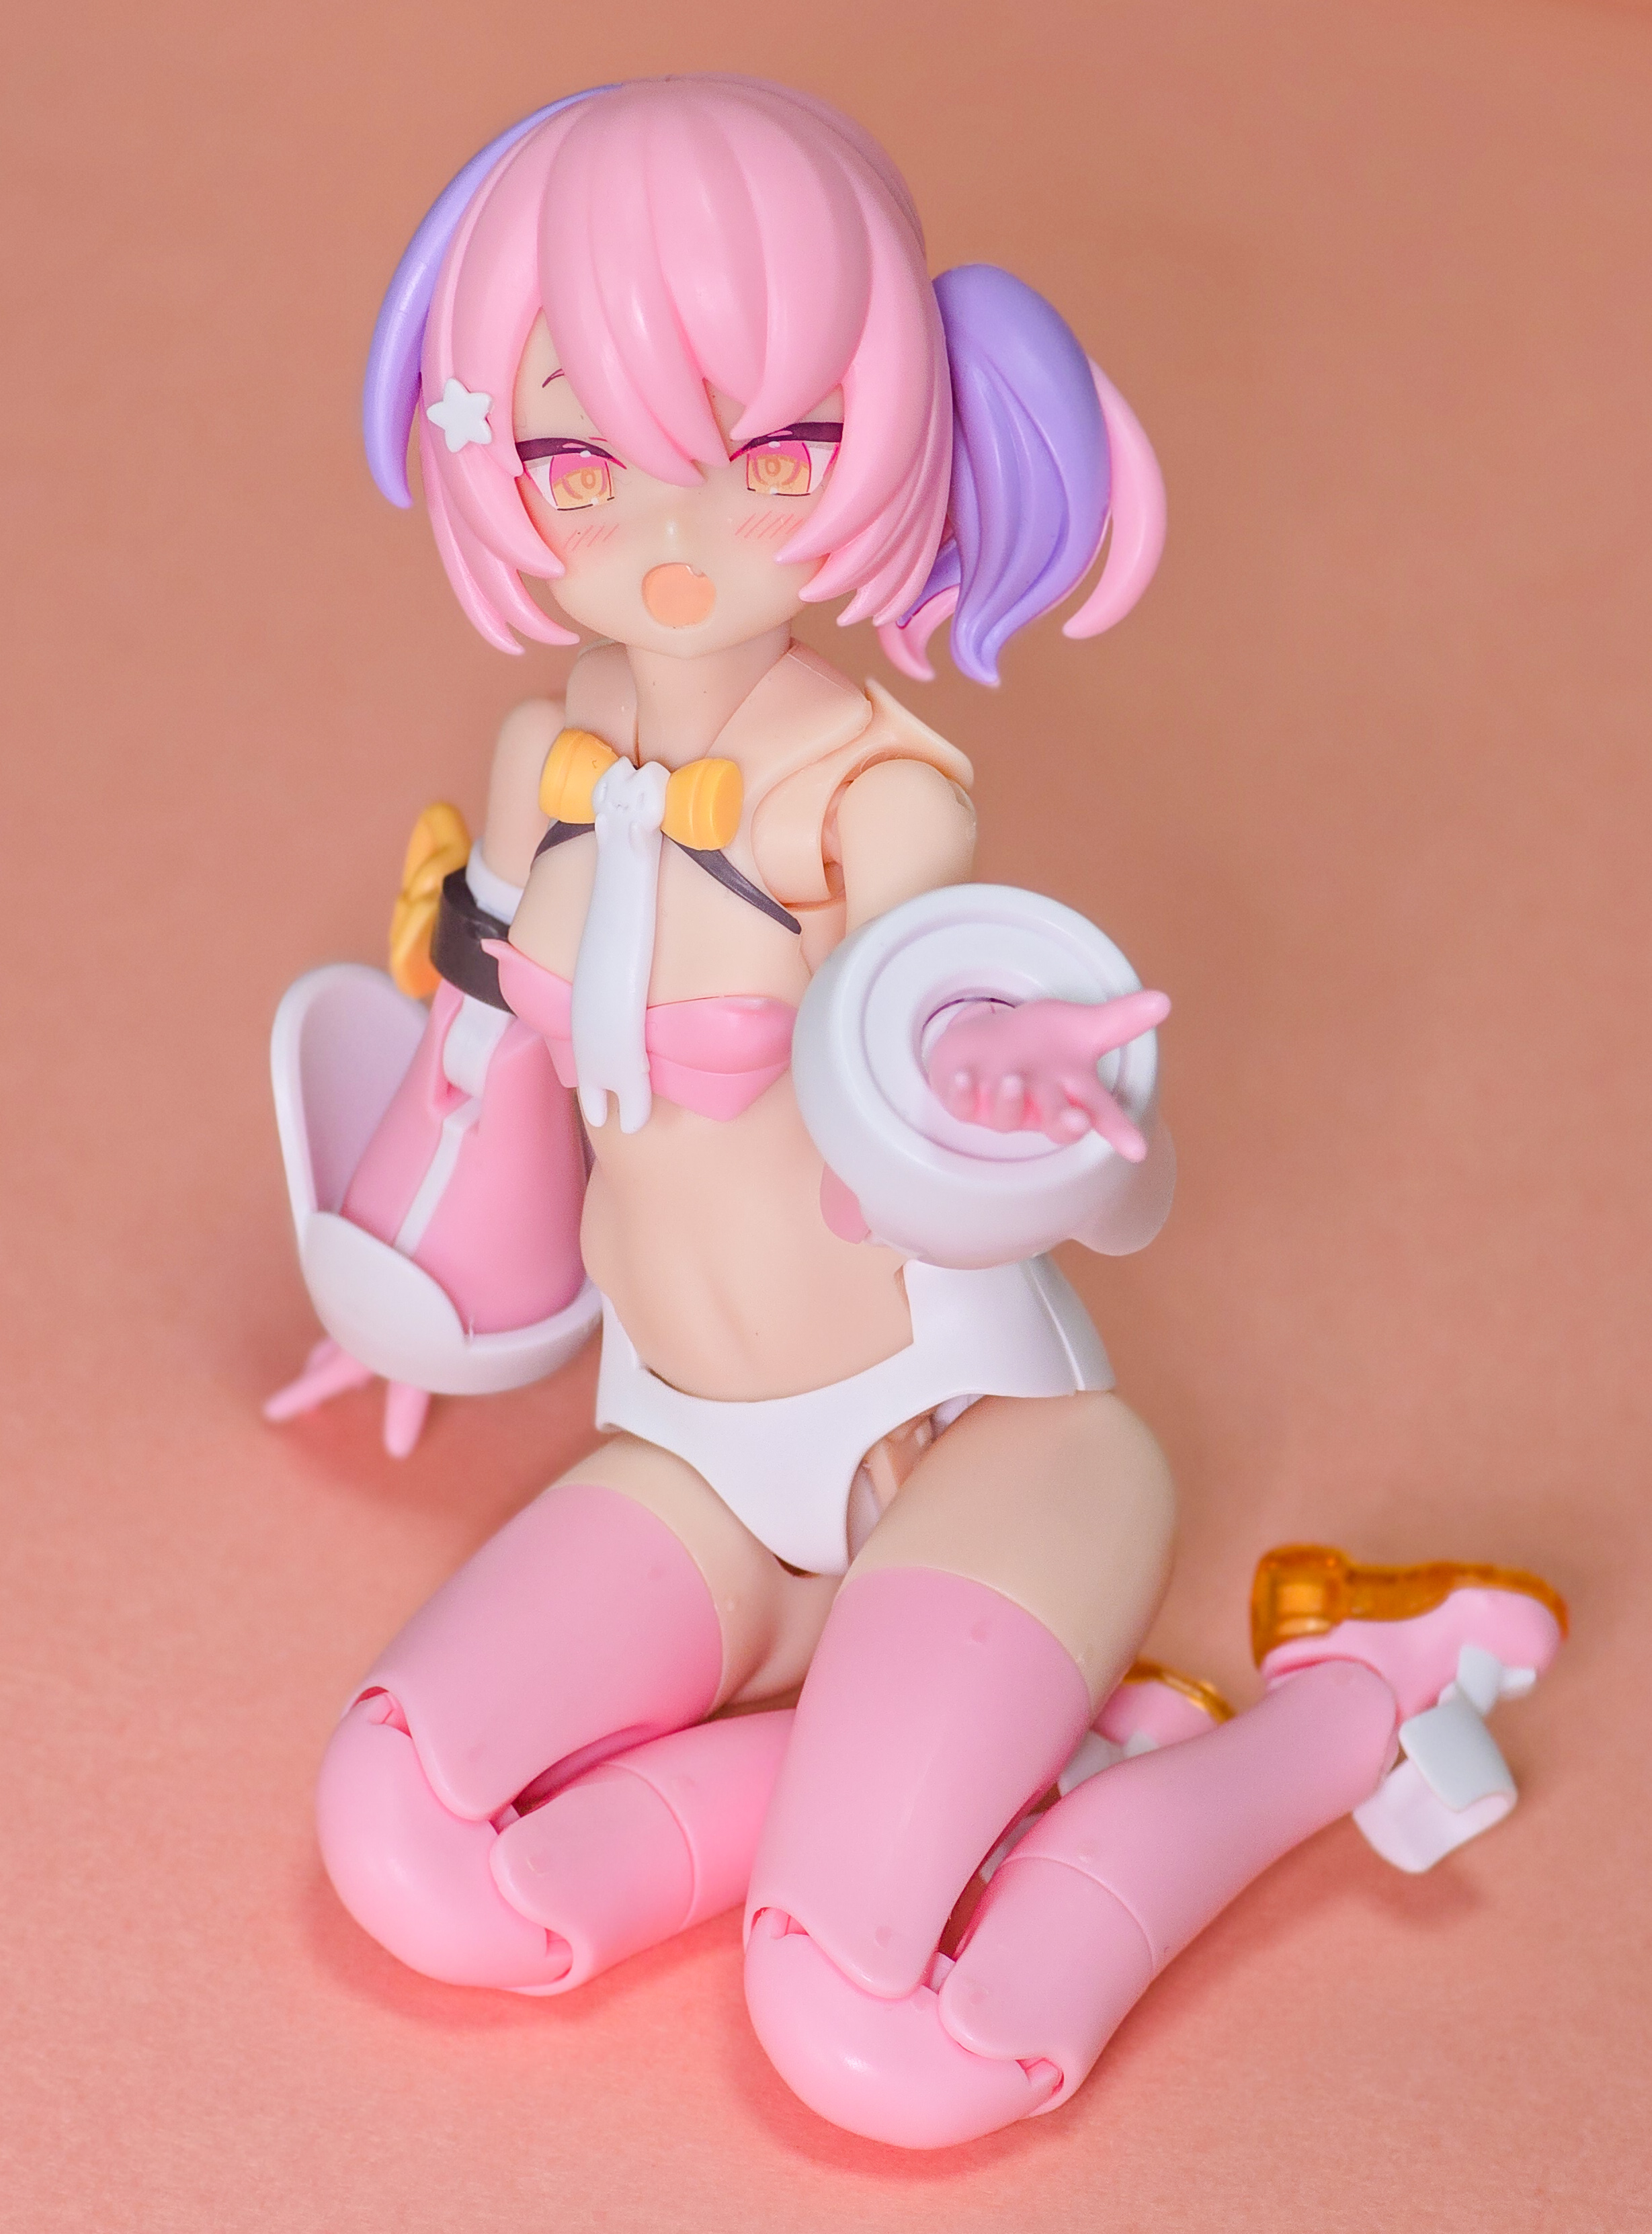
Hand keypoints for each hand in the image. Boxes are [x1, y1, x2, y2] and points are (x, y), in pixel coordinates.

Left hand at [924, 991, 1169, 1158]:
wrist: (986, 1044)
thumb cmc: (1038, 1043)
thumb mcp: (1081, 1027)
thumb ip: (1121, 1019)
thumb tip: (1164, 1001)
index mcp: (1069, 1092)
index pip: (1100, 1114)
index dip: (1119, 1131)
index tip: (1136, 1150)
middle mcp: (1038, 1103)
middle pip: (1056, 1122)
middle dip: (1065, 1124)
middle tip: (1076, 1121)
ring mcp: (1000, 1104)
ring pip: (1007, 1115)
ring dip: (1010, 1101)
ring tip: (1014, 1081)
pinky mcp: (964, 1099)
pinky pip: (960, 1103)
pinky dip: (959, 1092)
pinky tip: (960, 1078)